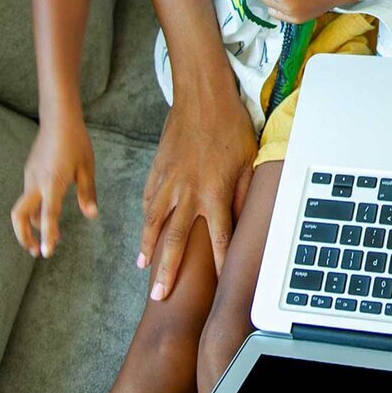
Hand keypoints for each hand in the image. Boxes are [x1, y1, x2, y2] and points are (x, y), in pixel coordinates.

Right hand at [11, 114, 96, 258]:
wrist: (59, 119)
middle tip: (37, 251)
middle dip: (24, 237)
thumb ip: (87, 193)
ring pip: (24, 208)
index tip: (46, 253)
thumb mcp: (87, 167)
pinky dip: (34, 210)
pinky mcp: (29, 172)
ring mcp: (30, 177)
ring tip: (46, 237)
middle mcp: (36, 182)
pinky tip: (46, 212)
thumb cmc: (77, 142)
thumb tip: (91, 216)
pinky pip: (28, 196)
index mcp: (53, 183)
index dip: (47, 236)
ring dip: (31, 225)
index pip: (48, 216)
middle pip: (19, 216)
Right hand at [139, 91, 258, 300]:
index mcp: (215, 192)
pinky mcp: (157, 167)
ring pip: (154, 222)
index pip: (220, 238)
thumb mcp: (248, 158)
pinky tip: (143, 227)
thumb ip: (245, 191)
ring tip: (143, 268)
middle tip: (159, 297)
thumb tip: (245, 217)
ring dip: (148, 247)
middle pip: (175, 241)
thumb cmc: (231, 124)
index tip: (219, 287)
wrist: (202, 95)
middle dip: (168, 271)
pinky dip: (145, 215)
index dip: (221, 264)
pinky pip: (148, 197)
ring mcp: (169, 180)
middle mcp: (188, 192)